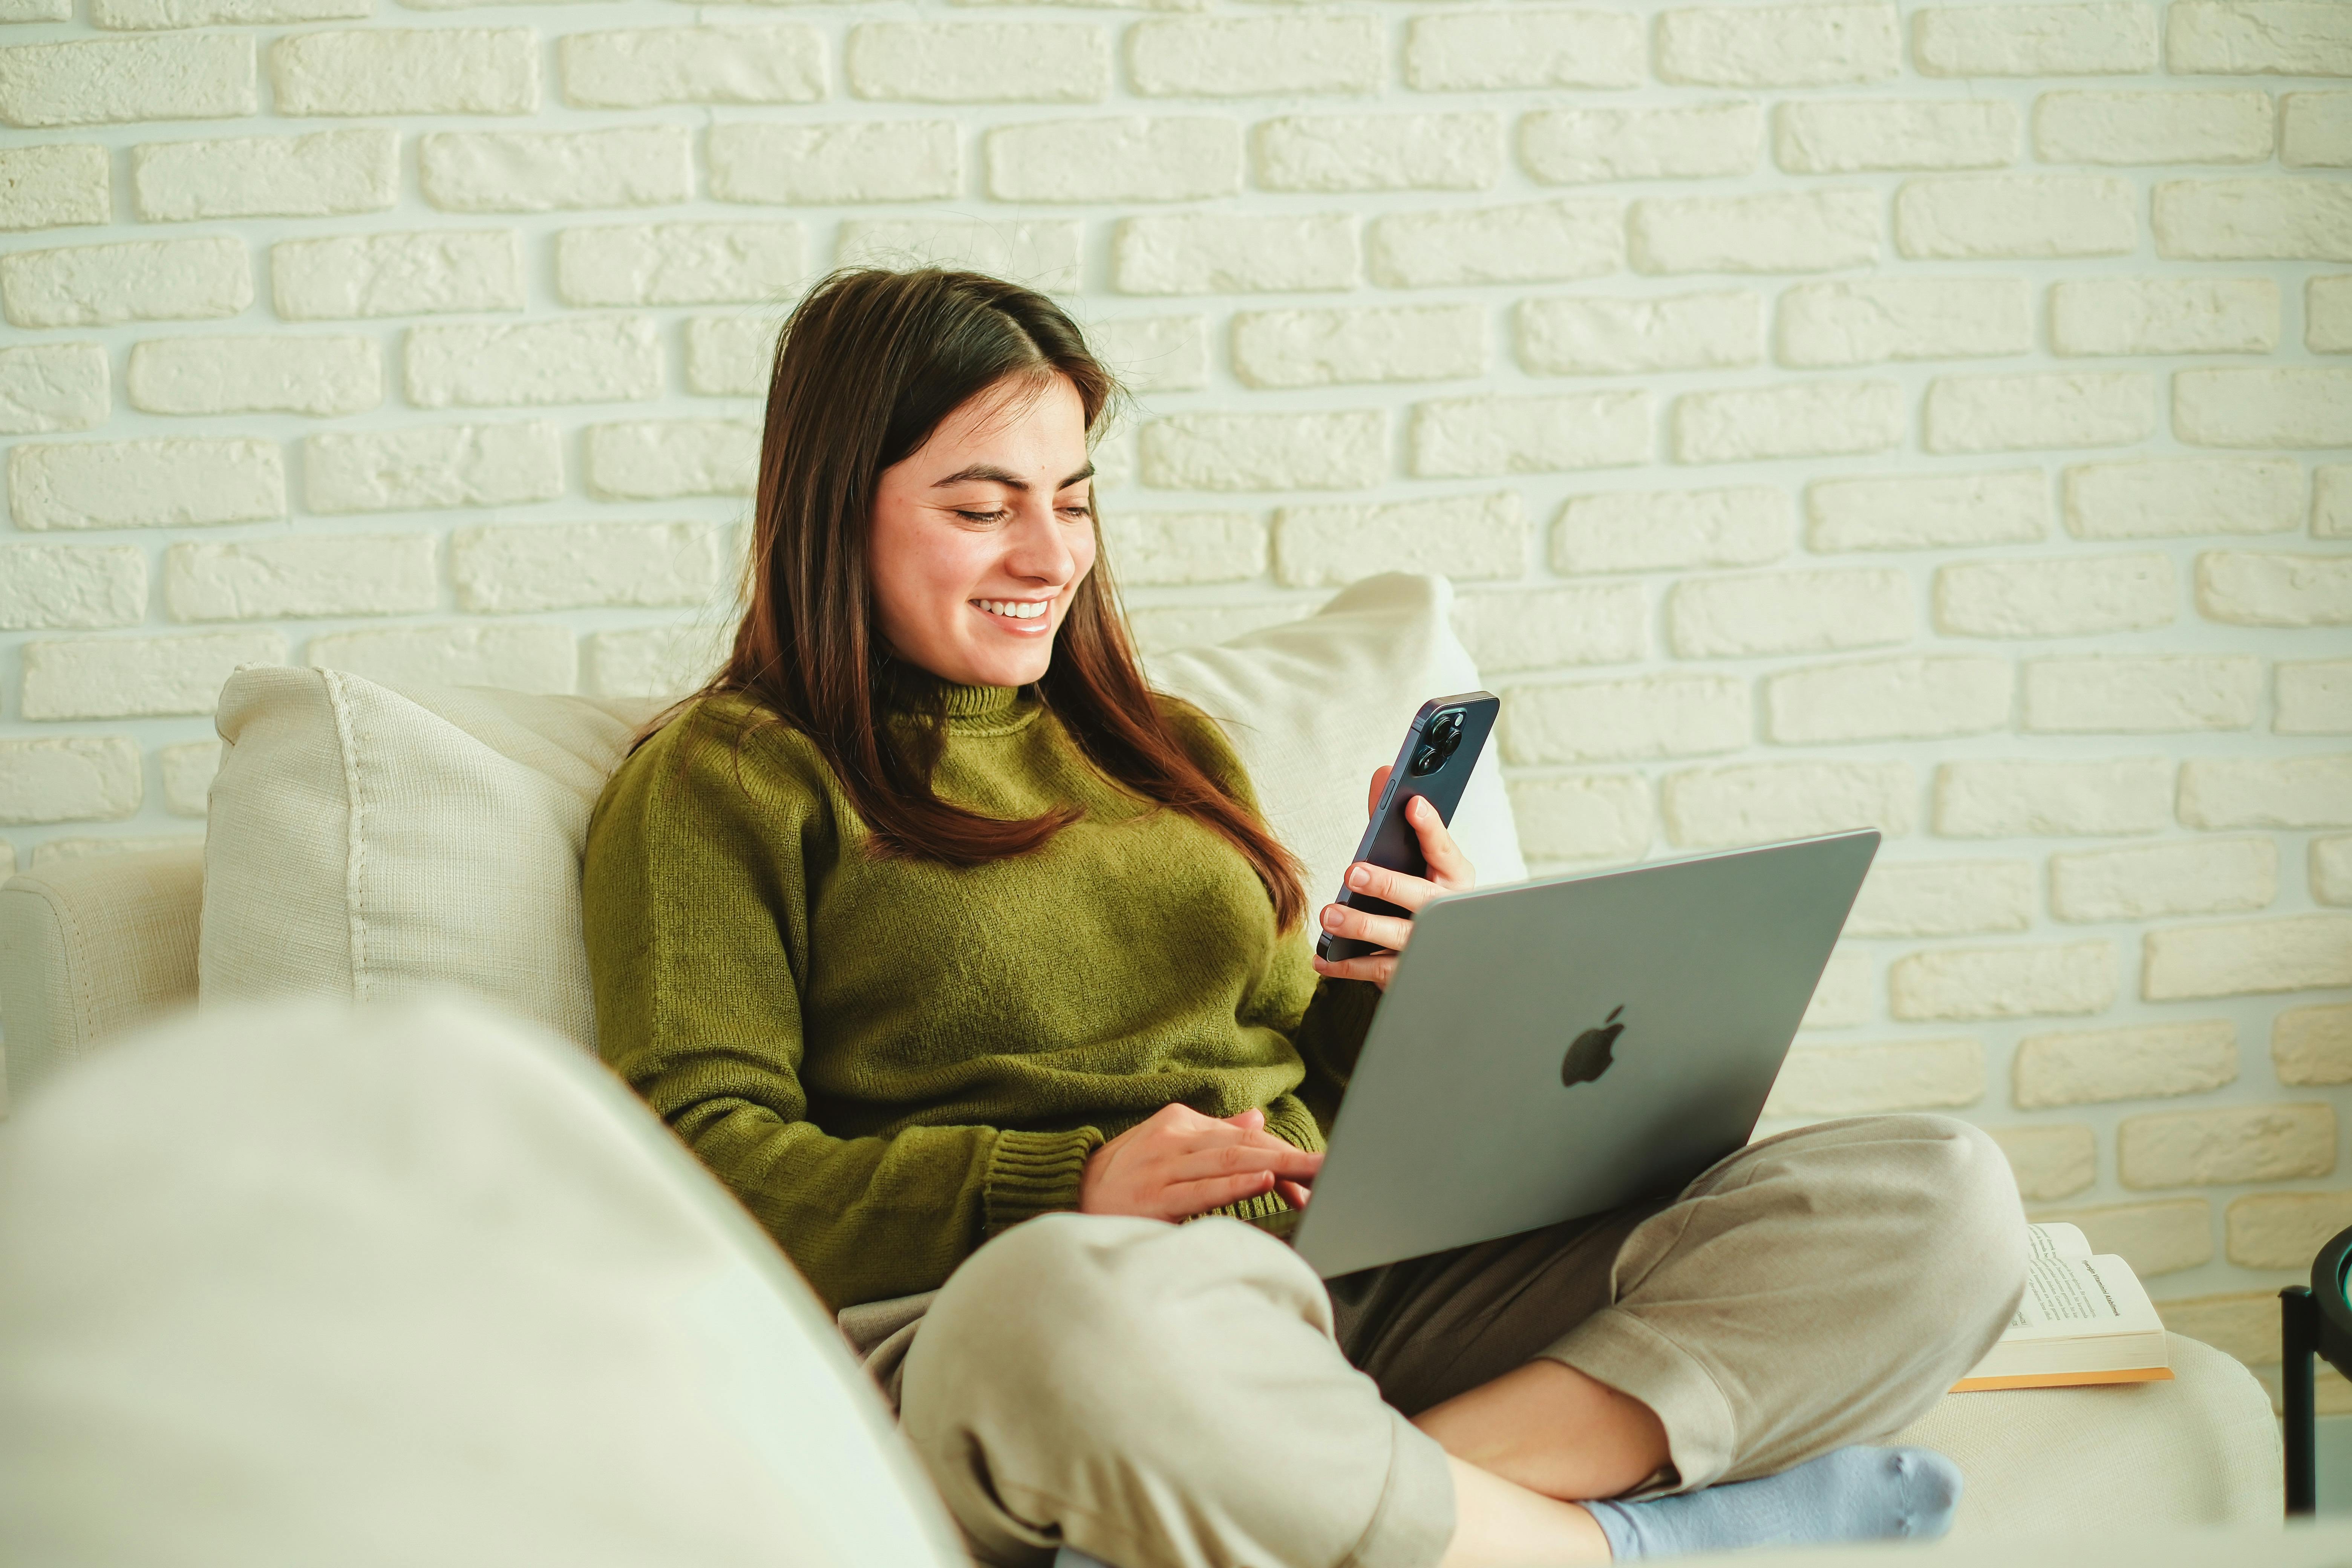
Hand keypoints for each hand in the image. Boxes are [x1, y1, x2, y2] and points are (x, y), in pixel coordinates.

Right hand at [1078, 1104, 1322, 1220]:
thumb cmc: (1124, 1178)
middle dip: (1291, 1157)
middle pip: (1241, 1146)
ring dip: (1275, 1167)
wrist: (1066, 1199)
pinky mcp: (1152, 1200)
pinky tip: (1262, 1178)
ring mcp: (1160, 1169)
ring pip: (1226, 1162)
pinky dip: (1234, 1183)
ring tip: (1311, 1171)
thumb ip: (1212, 1135)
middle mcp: (1170, 1140)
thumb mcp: (1167, 1146)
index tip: (1318, 1166)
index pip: (1241, 1137)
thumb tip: (1256, 1122)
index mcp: (1177, 1123)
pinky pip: (1200, 1190)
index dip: (1283, 1151)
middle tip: (1330, 1167)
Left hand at [1310, 764, 1477, 990]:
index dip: (1430, 827)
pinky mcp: (1409, 973)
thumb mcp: (1413, 857)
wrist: (1439, 954)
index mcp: (1453, 877)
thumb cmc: (1419, 892)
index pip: (1444, 849)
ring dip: (1361, 926)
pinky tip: (1321, 958)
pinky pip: (1375, 972)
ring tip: (1329, 916)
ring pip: (1398, 937)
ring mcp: (1429, 946)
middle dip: (1388, 884)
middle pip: (1421, 898)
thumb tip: (1382, 774)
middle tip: (1353, 871)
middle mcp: (1446, 912)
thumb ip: (1392, 821)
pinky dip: (1345, 966)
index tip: (1413, 804)